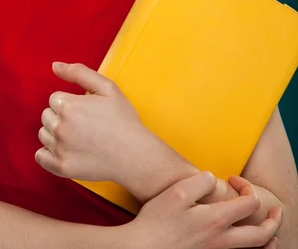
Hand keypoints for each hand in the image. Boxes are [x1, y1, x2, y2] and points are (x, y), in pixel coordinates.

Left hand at [35, 62, 147, 182]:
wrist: (134, 155)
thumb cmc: (122, 119)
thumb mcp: (107, 87)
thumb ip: (79, 72)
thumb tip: (54, 65)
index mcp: (68, 106)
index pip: (54, 98)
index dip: (71, 102)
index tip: (86, 110)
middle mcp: (59, 127)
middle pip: (46, 115)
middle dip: (61, 116)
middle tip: (83, 123)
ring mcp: (59, 149)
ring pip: (43, 134)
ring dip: (55, 133)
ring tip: (78, 137)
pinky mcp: (61, 167)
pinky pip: (40, 157)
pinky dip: (48, 153)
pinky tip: (65, 150)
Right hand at [126, 170, 281, 248]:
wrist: (142, 248)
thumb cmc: (157, 220)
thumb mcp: (178, 191)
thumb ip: (201, 180)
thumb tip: (215, 178)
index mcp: (215, 220)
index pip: (249, 203)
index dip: (247, 187)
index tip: (234, 179)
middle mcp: (221, 240)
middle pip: (261, 234)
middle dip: (274, 221)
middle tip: (277, 212)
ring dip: (267, 240)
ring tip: (272, 231)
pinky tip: (250, 244)